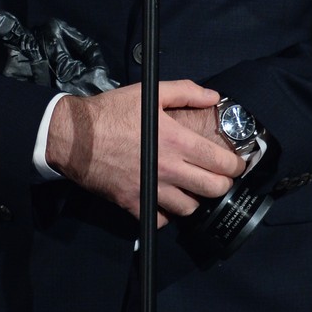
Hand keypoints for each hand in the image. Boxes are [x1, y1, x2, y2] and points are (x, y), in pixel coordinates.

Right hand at [45, 80, 245, 225]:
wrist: (75, 137)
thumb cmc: (112, 112)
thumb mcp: (150, 93)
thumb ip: (185, 92)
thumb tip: (213, 96)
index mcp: (177, 141)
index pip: (221, 162)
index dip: (236, 165)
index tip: (236, 163)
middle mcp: (169, 169)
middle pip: (213, 190)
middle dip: (223, 184)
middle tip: (219, 176)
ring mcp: (152, 190)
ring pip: (190, 209)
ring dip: (195, 199)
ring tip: (192, 187)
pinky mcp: (135, 204)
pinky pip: (162, 219)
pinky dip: (167, 213)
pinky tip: (165, 198)